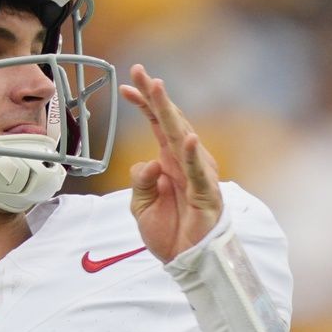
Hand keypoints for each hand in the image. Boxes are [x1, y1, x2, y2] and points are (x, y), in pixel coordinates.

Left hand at [122, 65, 222, 261]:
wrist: (185, 260)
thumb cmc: (168, 231)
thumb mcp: (140, 205)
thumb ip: (140, 180)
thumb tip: (146, 162)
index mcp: (169, 160)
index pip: (157, 124)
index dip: (143, 104)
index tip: (126, 86)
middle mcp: (184, 161)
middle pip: (170, 121)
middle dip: (155, 96)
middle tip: (140, 71)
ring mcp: (197, 174)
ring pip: (183, 138)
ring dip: (171, 113)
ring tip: (159, 90)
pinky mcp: (205, 194)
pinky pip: (198, 172)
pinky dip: (193, 155)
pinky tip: (189, 138)